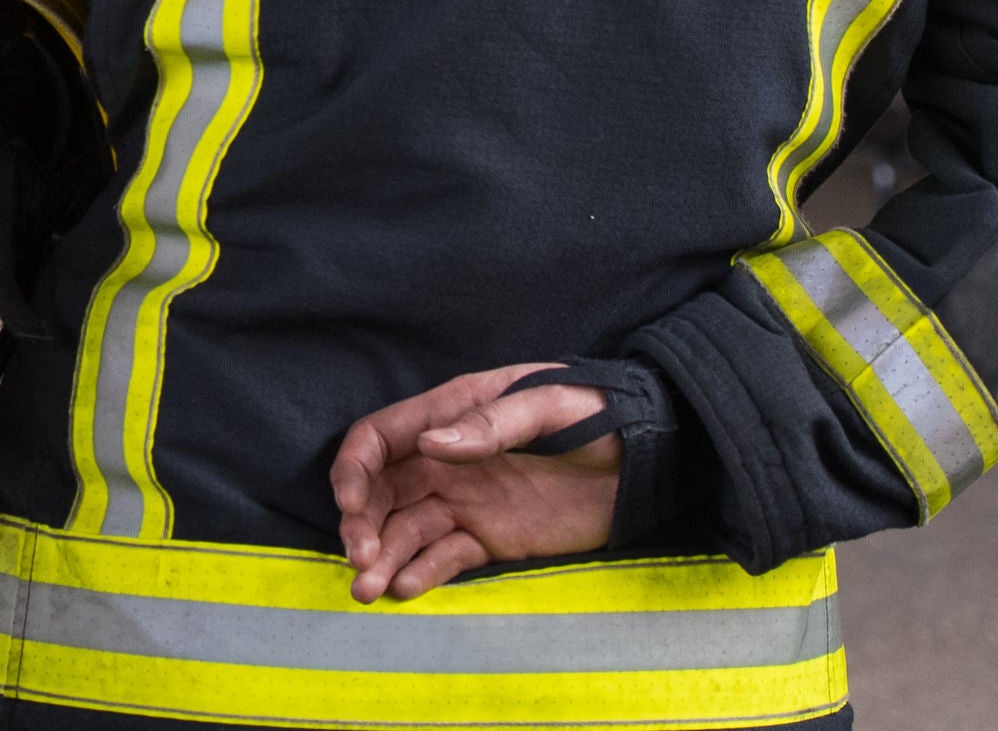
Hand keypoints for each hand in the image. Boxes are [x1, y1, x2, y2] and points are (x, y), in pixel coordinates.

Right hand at [331, 363, 619, 602]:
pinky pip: (445, 557)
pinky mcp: (491, 538)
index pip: (378, 439)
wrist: (648, 455)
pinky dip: (423, 573)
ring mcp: (466, 502)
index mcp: (449, 415)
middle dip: (361, 525)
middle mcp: (445, 461)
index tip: (350, 505)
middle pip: (380, 493)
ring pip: (406, 531)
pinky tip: (407, 590)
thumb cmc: (596, 413)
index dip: (353, 471)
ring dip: (382, 558)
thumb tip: (431, 444)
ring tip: (368, 592)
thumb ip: (489, 424)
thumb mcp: (546, 405)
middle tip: (361, 561)